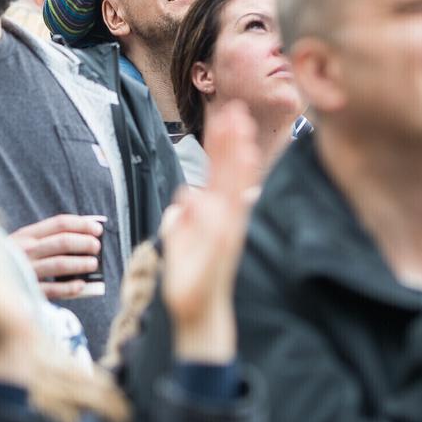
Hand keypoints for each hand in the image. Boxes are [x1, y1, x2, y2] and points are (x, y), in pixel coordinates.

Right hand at [8, 214, 103, 299]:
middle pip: (62, 242)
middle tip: (96, 247)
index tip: (97, 228)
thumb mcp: (24, 242)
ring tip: (93, 264)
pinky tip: (81, 286)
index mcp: (26, 234)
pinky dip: (69, 287)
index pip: (59, 223)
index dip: (82, 224)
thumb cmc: (13, 260)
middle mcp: (26, 250)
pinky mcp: (27, 290)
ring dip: (80, 263)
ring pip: (59, 264)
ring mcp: (26, 270)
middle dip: (84, 243)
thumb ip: (49, 236)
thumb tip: (86, 230)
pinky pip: (52, 289)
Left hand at [162, 101, 260, 362]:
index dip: (224, 144)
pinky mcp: (221, 250)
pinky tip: (225, 187)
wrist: (196, 309)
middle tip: (236, 112)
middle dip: (233, 143)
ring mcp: (226, 231)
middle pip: (230, 173)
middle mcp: (226, 217)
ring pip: (233, 190)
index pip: (222, 171)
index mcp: (218, 212)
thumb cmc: (191, 275)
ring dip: (237, 164)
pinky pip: (224, 222)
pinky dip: (225, 206)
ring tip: (240, 137)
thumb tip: (187, 193)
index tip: (226, 117)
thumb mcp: (180, 237)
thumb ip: (183, 214)